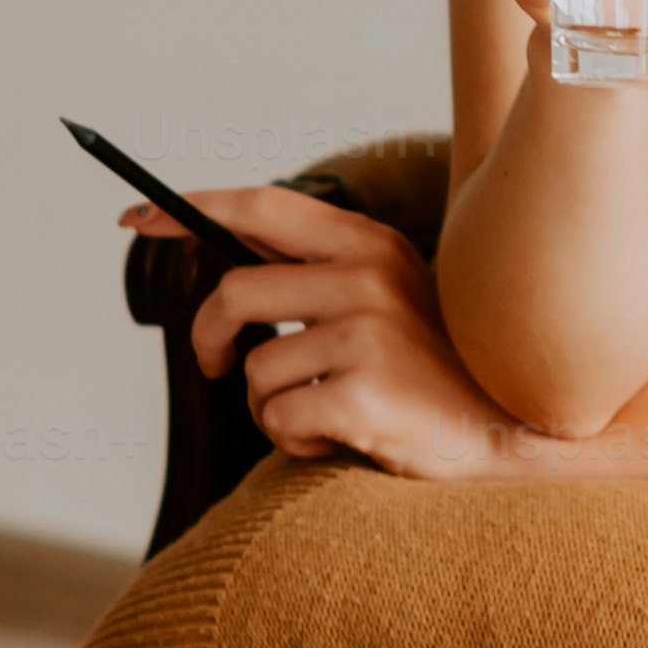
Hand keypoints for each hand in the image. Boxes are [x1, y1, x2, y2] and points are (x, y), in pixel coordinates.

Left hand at [132, 182, 546, 480]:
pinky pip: (279, 418)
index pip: (263, 207)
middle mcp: (369, 279)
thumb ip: (318, 274)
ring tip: (318, 416)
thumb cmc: (435, 370)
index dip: (189, 210)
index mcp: (371, 246)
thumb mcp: (388, 299)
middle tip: (212, 364)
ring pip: (253, 371)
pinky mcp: (363, 395)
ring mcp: (368, 336)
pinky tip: (339, 441)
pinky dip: (294, 441)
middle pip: (233, 294)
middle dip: (206, 338)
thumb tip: (226, 259)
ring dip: (267, 407)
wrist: (514, 432)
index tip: (133, 218)